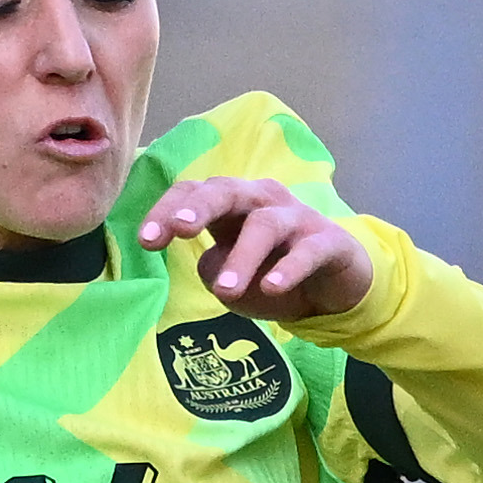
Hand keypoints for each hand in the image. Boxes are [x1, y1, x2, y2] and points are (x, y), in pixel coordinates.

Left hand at [136, 176, 374, 322]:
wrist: (336, 285)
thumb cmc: (273, 272)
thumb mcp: (234, 277)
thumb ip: (213, 269)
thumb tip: (208, 267)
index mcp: (232, 204)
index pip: (194, 193)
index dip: (168, 211)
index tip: (146, 241)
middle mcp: (263, 201)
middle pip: (228, 190)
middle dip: (201, 207)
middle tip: (180, 230)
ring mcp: (298, 218)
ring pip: (265, 225)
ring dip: (243, 257)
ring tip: (225, 291)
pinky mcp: (329, 242)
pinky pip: (307, 251)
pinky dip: (288, 269)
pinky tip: (272, 288)